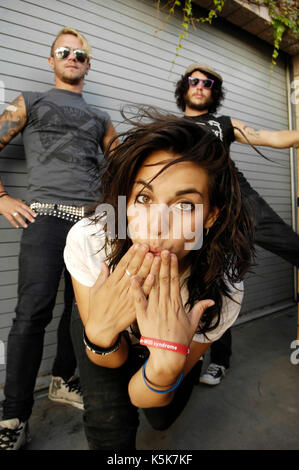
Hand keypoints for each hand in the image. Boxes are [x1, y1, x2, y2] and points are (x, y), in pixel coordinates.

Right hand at [0, 195, 35, 227]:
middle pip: (23, 212)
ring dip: (22, 221)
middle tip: (32, 221)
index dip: (31, 212)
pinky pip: (10, 219)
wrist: (0, 198)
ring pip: (17, 216)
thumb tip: (27, 204)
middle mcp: (16, 207)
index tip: (35, 215)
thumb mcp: (17, 200)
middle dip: (28, 217)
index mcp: (19, 203)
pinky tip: (17, 226)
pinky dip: (14, 223)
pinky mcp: (6, 213)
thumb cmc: (9, 200)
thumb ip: (22, 203)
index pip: (26, 208)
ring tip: (25, 225)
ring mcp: (11, 210)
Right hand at [85, 243, 159, 347]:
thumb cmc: (97, 308)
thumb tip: (103, 263)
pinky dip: (148, 285)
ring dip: (147, 267)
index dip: (131, 254)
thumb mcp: (95, 290)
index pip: (123, 265)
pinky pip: (142, 294)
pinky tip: (154, 275)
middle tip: (148, 246)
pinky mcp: (134, 306)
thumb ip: (101, 276)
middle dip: (141, 256)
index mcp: (111, 283)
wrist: (101, 328)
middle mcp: (120, 288)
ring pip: (139, 279)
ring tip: (154, 256)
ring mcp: (127, 297)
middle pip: (132, 269)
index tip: (137, 245)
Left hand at [130, 251, 213, 379]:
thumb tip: (210, 300)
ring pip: (152, 286)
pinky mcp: (143, 316)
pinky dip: (135, 288)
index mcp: (176, 303)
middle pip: (164, 279)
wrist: (168, 355)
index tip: (171, 256)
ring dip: (151, 270)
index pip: (174, 281)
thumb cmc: (181, 340)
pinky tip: (132, 277)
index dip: (172, 267)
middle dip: (162, 263)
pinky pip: (138, 300)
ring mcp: (154, 309)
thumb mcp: (192, 323)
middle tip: (160, 250)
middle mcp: (165, 304)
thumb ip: (199, 309)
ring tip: (149, 257)